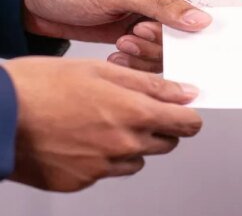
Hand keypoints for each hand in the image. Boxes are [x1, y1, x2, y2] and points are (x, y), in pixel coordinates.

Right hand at [2, 57, 201, 191]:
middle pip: (166, 143)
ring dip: (133, 143)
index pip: (188, 124)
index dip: (189, 115)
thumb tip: (185, 92)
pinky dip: (104, 156)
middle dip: (160, 126)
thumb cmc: (42, 86)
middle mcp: (125, 145)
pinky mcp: (82, 180)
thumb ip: (150, 84)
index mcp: (135, 114)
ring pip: (138, 158)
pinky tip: (82, 136)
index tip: (184, 110)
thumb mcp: (101, 70)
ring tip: (102, 120)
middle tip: (136, 109)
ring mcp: (103, 167)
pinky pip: (107, 170)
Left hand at [23, 0, 211, 70]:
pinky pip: (148, 62)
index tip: (198, 35)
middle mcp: (160, 6)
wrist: (36, 5)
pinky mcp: (134, 44)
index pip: (198, 2)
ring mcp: (147, 27)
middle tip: (137, 33)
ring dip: (146, 54)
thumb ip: (162, 6)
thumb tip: (200, 18)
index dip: (203, 20)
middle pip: (186, 34)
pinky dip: (135, 64)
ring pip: (168, 52)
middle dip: (163, 41)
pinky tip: (116, 55)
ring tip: (122, 44)